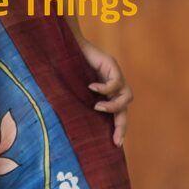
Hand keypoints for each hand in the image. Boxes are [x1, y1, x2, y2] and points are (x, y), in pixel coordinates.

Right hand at [73, 31, 132, 148]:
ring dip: (113, 107)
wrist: (66, 44)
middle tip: (115, 140)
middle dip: (121, 125)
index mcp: (105, 94)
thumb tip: (62, 125)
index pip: (117, 115)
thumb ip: (74, 103)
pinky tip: (91, 87)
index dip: (119, 129)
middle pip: (125, 109)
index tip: (115, 145)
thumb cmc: (65, 68)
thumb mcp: (72, 90)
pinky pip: (115, 82)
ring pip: (126, 97)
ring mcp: (115, 76)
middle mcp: (113, 87)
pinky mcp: (112, 65)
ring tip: (97, 107)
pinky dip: (104, 88)